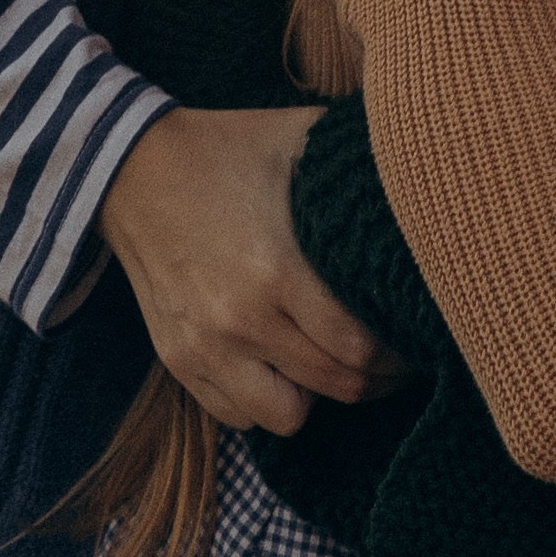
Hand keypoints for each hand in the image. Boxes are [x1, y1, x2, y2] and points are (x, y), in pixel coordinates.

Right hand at [101, 105, 389, 435]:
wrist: (133, 170)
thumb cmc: (229, 150)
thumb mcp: (301, 138)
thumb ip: (360, 159)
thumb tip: (422, 168)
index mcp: (278, 270)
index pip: (360, 348)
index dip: (399, 354)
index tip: (415, 340)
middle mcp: (241, 320)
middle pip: (335, 386)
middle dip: (377, 381)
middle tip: (394, 363)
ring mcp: (205, 347)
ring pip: (286, 418)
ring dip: (319, 398)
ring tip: (332, 366)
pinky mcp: (178, 360)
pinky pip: (236, 416)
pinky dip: (265, 404)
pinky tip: (282, 368)